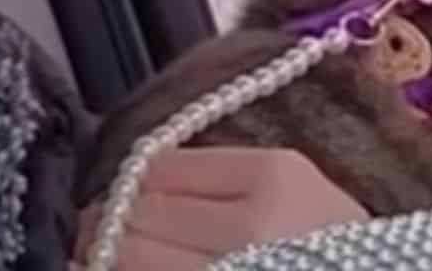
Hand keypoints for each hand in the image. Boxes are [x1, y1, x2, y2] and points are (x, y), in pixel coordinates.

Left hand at [75, 147, 366, 269]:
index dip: (128, 188)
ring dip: (109, 260)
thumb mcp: (290, 187)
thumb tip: (130, 189)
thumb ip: (220, 178)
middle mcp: (250, 233)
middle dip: (107, 229)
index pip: (160, 170)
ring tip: (111, 259)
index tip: (120, 202)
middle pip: (137, 218)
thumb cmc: (334, 243)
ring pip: (131, 262)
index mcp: (271, 178)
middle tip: (97, 236)